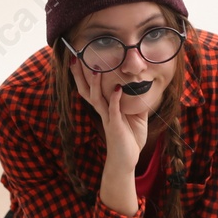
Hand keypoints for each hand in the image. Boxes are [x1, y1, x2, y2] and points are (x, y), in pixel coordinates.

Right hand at [66, 50, 147, 168]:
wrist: (127, 160)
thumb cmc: (129, 139)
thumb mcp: (136, 116)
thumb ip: (136, 101)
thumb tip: (143, 86)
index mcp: (104, 107)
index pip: (91, 87)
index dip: (84, 74)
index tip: (79, 57)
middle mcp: (102, 111)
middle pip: (85, 90)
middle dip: (79, 75)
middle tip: (74, 57)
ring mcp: (107, 118)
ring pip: (96, 98)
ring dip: (94, 83)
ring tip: (93, 68)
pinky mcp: (114, 126)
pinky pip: (113, 110)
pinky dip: (114, 98)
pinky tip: (116, 88)